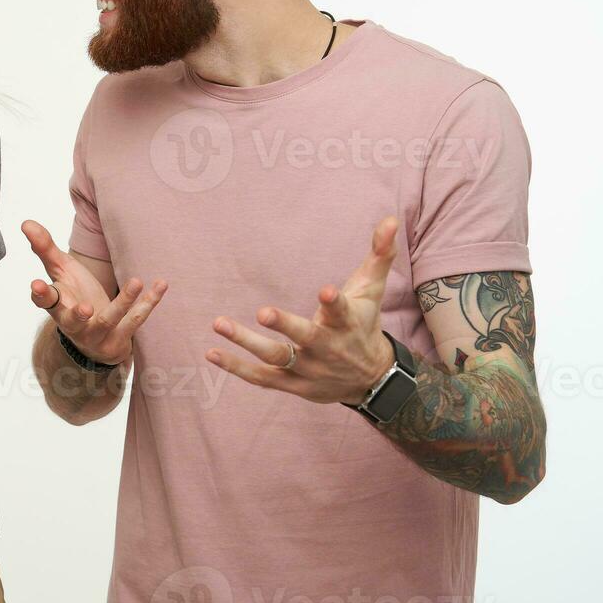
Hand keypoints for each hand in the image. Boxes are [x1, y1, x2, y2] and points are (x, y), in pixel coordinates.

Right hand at [21, 219, 166, 366]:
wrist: (94, 341)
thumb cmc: (75, 298)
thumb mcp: (61, 273)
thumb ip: (45, 249)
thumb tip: (25, 222)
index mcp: (57, 306)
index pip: (45, 301)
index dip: (40, 294)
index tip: (36, 286)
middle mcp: (74, 324)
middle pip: (73, 320)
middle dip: (78, 315)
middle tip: (85, 308)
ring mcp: (96, 335)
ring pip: (109, 320)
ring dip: (123, 302)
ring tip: (136, 281)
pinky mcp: (119, 340)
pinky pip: (135, 321)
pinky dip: (148, 303)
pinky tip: (160, 285)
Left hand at [206, 216, 399, 404]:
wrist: (371, 379)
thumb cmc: (364, 324)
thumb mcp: (373, 289)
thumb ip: (380, 254)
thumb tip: (391, 218)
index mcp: (346, 323)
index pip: (342, 311)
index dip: (334, 303)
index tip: (326, 291)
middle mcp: (327, 349)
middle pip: (305, 338)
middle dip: (285, 325)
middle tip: (262, 312)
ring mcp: (308, 369)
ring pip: (276, 358)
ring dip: (246, 343)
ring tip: (219, 323)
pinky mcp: (292, 384)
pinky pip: (262, 378)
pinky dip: (237, 368)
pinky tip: (211, 353)